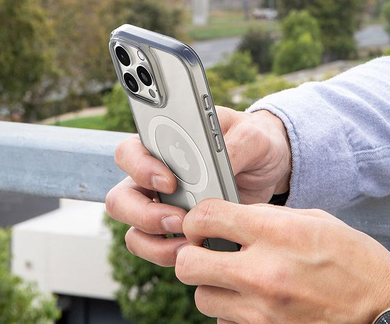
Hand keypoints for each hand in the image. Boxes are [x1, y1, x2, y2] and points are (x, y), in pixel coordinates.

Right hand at [106, 107, 291, 265]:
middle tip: (179, 218)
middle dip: (143, 214)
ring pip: (134, 230)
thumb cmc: (252, 140)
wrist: (268, 167)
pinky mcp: (176, 229)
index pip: (129, 152)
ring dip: (154, 242)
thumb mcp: (251, 136)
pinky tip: (197, 249)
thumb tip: (218, 167)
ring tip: (189, 243)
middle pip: (121, 198)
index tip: (170, 182)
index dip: (140, 168)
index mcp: (163, 143)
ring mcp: (161, 205)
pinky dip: (170, 254)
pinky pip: (155, 248)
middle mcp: (153, 175)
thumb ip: (234, 146)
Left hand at [175, 199, 389, 323]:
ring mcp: (262, 310)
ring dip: (210, 283)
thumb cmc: (349, 257)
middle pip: (189, 264)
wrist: (381, 305)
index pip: (206, 218)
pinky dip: (229, 308)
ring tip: (232, 275)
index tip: (200, 221)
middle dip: (191, 253)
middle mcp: (262, 272)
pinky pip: (224, 321)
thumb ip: (263, 216)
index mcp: (274, 233)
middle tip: (204, 248)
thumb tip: (230, 217)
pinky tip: (248, 297)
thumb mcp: (308, 219)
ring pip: (202, 297)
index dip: (195, 217)